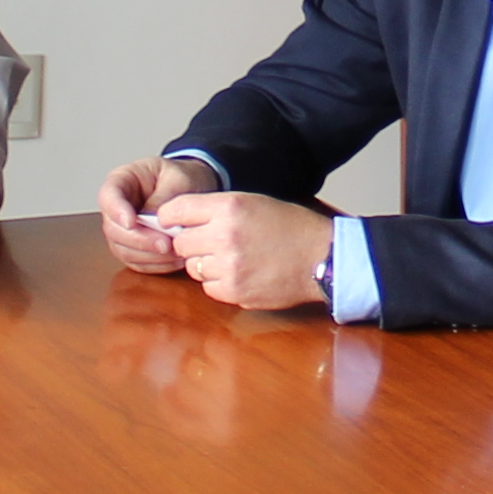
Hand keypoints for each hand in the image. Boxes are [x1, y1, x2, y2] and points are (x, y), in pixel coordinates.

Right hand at [98, 157, 215, 274]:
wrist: (190, 190)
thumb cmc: (180, 178)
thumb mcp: (177, 178)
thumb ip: (165, 196)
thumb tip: (156, 220)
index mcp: (121, 182)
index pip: (108, 197)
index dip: (116, 211)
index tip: (131, 222)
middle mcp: (116, 209)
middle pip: (113, 229)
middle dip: (139, 240)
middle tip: (165, 244)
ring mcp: (123, 231)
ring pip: (124, 250)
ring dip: (149, 255)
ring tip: (176, 252)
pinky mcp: (135, 250)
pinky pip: (138, 263)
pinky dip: (157, 265)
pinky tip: (176, 260)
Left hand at [161, 192, 335, 311]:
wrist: (321, 256)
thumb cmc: (289, 226)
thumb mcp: (252, 202)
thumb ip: (215, 209)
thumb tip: (178, 220)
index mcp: (228, 207)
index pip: (176, 210)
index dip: (171, 217)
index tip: (173, 222)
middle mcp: (224, 236)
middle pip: (180, 243)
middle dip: (192, 243)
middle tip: (212, 242)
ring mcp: (228, 267)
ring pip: (193, 267)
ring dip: (206, 264)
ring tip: (234, 258)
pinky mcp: (234, 291)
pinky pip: (208, 287)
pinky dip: (219, 282)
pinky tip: (241, 273)